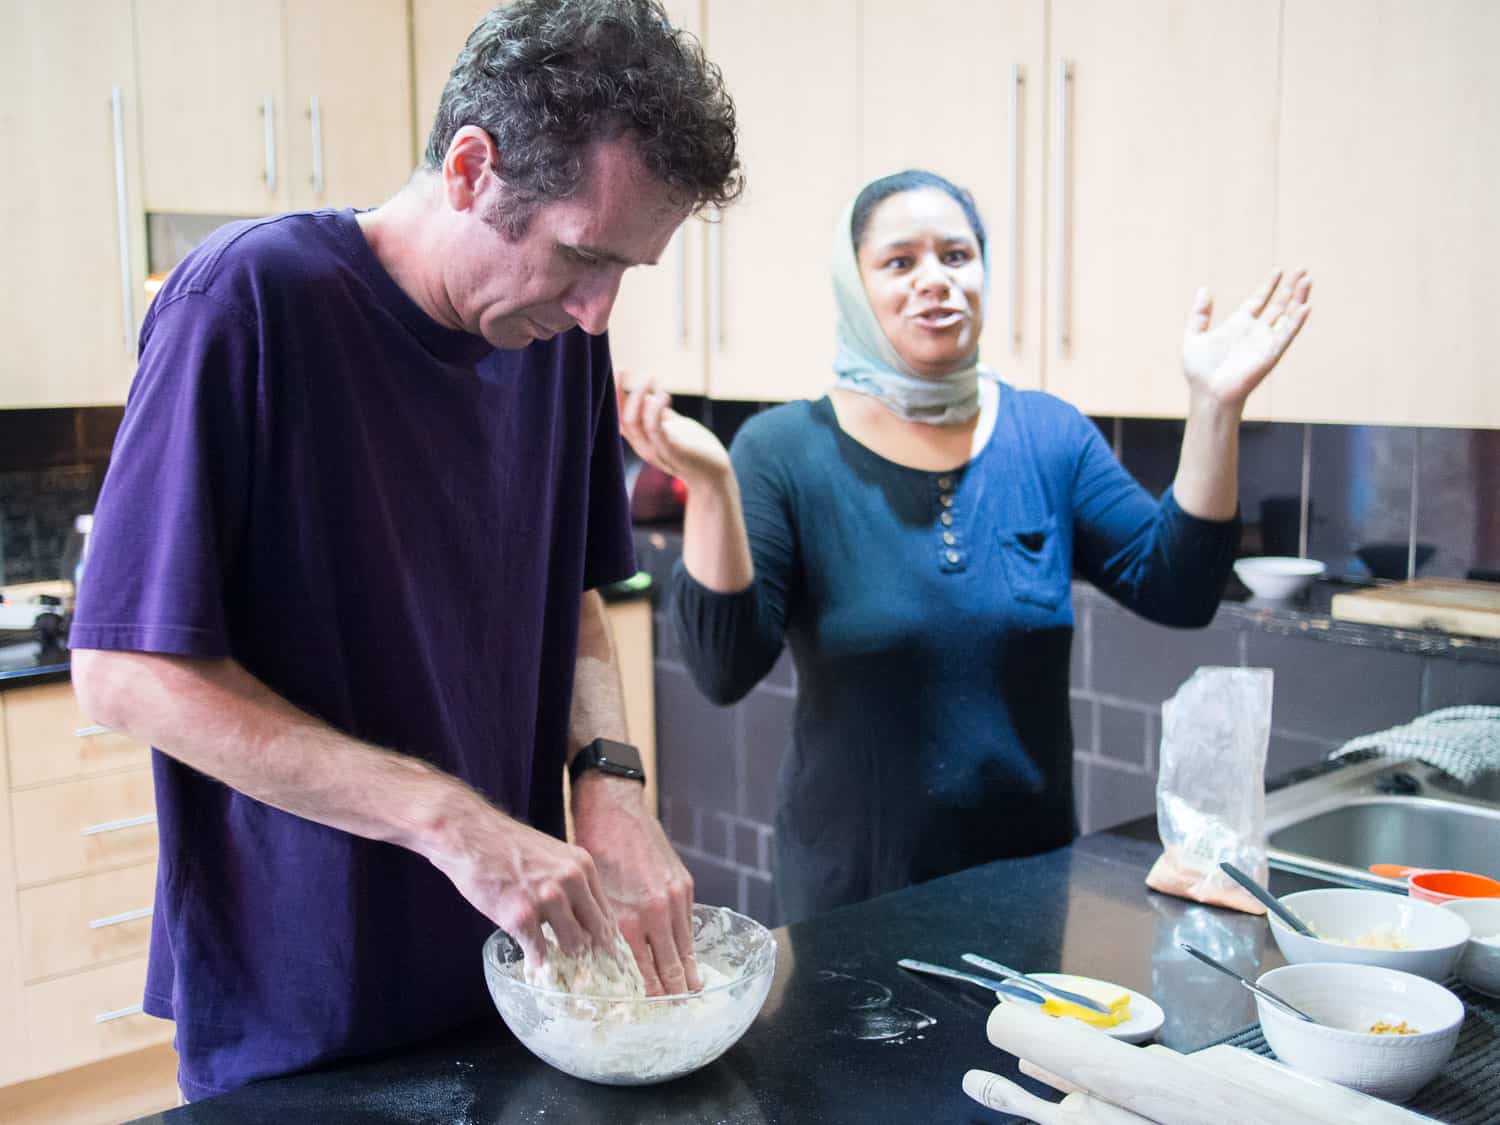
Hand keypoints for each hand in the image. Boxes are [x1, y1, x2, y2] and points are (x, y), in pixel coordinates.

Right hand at [425, 792, 617, 966]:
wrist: (469, 836)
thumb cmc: (507, 847)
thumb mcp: (552, 856)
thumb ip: (570, 883)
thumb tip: (582, 918)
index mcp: (582, 866)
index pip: (606, 912)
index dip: (608, 938)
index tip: (608, 957)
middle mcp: (571, 881)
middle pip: (597, 931)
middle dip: (595, 954)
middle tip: (589, 970)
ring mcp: (547, 899)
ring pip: (574, 944)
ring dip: (566, 958)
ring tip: (560, 966)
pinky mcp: (521, 916)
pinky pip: (539, 951)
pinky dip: (537, 961)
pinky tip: (534, 963)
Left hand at [571, 773, 700, 995]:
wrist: (614, 811)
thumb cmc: (594, 854)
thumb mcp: (592, 900)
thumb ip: (603, 933)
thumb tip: (603, 965)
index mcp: (630, 920)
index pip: (648, 973)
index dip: (652, 997)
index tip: (653, 1014)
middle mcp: (658, 912)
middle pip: (673, 966)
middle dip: (676, 993)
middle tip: (679, 1014)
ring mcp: (676, 898)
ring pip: (686, 947)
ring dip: (686, 972)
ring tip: (688, 993)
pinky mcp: (684, 885)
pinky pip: (687, 924)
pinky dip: (685, 942)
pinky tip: (683, 956)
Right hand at [617, 370, 729, 490]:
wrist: (715, 476)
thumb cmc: (695, 449)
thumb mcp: (672, 426)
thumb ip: (658, 412)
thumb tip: (644, 392)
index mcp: (641, 440)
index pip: (618, 418)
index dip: (614, 395)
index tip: (617, 369)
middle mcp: (643, 447)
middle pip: (621, 419)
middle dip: (619, 392)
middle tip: (626, 368)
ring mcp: (656, 450)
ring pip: (634, 422)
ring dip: (638, 396)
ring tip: (649, 376)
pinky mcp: (672, 451)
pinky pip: (655, 429)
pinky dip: (655, 409)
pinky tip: (663, 394)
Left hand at [1182, 268, 1311, 409]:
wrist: (1208, 393)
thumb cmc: (1200, 371)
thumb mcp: (1194, 337)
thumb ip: (1199, 314)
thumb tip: (1205, 289)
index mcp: (1238, 325)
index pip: (1258, 300)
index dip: (1268, 285)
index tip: (1279, 270)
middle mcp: (1255, 331)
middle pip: (1278, 304)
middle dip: (1290, 287)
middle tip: (1302, 268)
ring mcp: (1264, 341)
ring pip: (1286, 315)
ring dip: (1298, 298)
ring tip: (1307, 279)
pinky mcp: (1270, 353)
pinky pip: (1286, 334)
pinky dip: (1296, 321)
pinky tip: (1306, 306)